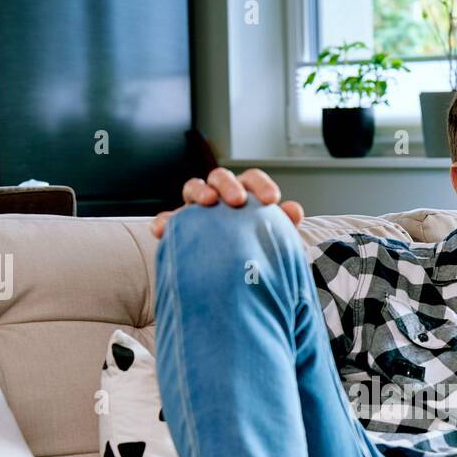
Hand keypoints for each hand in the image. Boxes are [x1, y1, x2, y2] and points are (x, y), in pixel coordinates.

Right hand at [150, 167, 303, 238]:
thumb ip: (283, 225)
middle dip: (228, 185)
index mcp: (244, 194)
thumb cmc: (255, 252)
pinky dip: (164, 221)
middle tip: (237, 200)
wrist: (234, 278)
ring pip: (193, 188)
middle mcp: (220, 196)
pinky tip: (163, 230)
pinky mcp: (178, 226)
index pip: (252, 179)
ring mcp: (197, 208)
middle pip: (220, 177)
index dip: (261, 185)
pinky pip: (168, 219)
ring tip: (207, 203)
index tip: (272, 199)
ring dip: (199, 192)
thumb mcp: (272, 241)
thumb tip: (294, 210)